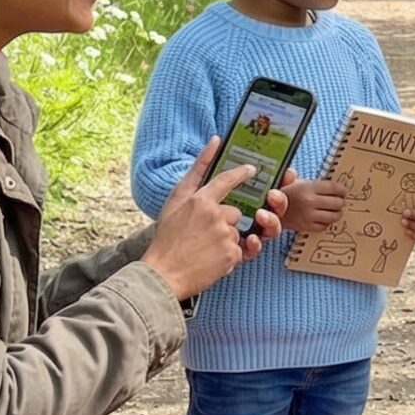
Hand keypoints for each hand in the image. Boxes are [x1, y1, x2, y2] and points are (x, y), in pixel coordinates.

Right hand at [141, 138, 285, 298]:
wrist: (162, 274)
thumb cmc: (166, 238)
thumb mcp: (175, 202)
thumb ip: (196, 171)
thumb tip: (215, 140)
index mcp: (200, 200)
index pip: (227, 180)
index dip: (241, 174)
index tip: (251, 170)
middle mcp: (215, 215)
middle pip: (235, 213)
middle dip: (225, 223)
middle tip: (202, 235)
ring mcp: (225, 236)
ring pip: (237, 233)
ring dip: (226, 241)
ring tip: (204, 250)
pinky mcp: (231, 256)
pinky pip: (239, 252)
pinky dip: (228, 257)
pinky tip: (210, 260)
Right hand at [277, 171, 347, 235]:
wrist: (270, 210)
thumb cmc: (287, 195)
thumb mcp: (297, 182)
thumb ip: (314, 182)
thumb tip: (319, 181)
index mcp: (309, 187)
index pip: (335, 188)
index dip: (342, 190)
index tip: (343, 191)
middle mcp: (310, 201)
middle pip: (337, 202)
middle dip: (340, 201)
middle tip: (338, 201)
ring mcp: (309, 215)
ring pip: (334, 216)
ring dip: (336, 213)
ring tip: (333, 210)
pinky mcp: (307, 227)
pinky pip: (325, 226)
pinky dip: (327, 222)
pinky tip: (322, 217)